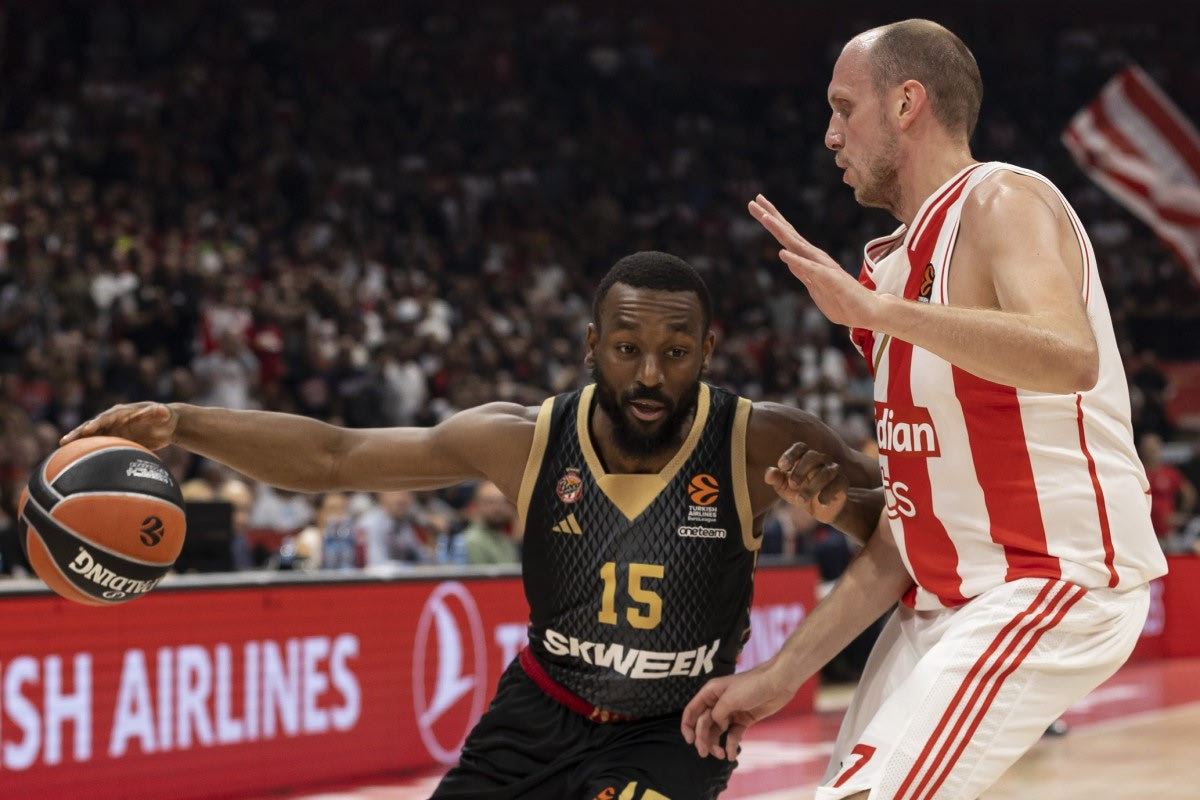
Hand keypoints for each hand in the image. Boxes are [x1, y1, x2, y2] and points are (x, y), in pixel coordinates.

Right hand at [61, 402, 178, 450]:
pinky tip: (75, 461)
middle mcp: (113, 420)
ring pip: (91, 437)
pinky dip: (87, 451)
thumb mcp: (164, 414)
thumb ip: (160, 413)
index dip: (97, 423)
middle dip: (78, 433)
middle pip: (92, 426)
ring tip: (61, 452)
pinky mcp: (115, 439)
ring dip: (78, 443)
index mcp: (122, 412)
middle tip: (64, 441)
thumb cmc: (165, 417)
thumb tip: (161, 410)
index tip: (87, 430)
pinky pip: (98, 445)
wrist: (166, 425)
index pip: (106, 417)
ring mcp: (112, 430)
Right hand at [680, 661, 793, 760]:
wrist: (778, 684)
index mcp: (710, 693)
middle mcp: (718, 703)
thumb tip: (716, 727)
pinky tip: (731, 755)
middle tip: (704, 753)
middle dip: (702, 739)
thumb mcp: (729, 699)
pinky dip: (730, 745)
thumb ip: (717, 715)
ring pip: (717, 732)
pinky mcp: (743, 720)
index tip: (690, 741)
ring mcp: (730, 712)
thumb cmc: (752, 686)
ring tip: (721, 755)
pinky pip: (732, 735)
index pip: (692, 710)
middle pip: (703, 724)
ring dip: (716, 744)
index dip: (687, 726)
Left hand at [749, 194, 877, 328]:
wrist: (868, 312)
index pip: (787, 237)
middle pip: (789, 234)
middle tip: (754, 200)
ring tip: (764, 217)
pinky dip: (796, 261)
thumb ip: (803, 273)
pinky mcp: (829, 279)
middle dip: (771, 217)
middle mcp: (815, 258)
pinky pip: (810, 269)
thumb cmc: (843, 302)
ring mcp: (822, 267)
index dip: (773, 222)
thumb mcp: (815, 287)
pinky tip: (783, 253)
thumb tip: (789, 261)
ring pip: (797, 245)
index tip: (757, 206)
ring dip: (780, 231)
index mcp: (810, 260)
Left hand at [765, 442, 848, 523]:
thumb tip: (769, 473)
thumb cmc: (800, 493)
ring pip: (826, 472)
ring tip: (800, 500)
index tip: (782, 466)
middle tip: (792, 484)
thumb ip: (776, 480)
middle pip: (813, 455)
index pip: (800, 447)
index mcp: (804, 458)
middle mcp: (820, 460)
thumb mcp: (784, 489)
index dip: (791, 454)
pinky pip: (838, 483)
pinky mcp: (842, 483)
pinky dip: (828, 493)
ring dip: (812, 486)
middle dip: (801, 470)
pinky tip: (821, 502)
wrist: (822, 510)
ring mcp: (833, 470)